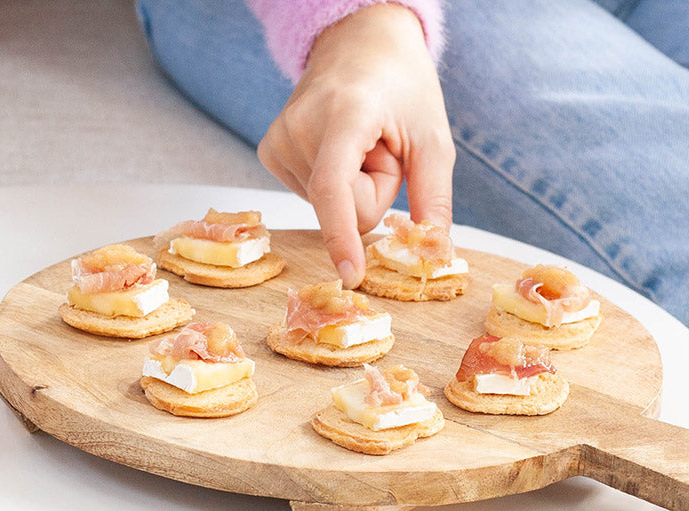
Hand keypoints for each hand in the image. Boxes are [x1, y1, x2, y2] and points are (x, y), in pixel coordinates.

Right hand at [256, 3, 454, 288]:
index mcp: (343, 115)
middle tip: (380, 149)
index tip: (351, 274)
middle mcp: (299, 127)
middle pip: (344, 206)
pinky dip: (333, 181)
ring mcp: (278, 140)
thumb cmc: (401, 86)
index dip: (342, 236)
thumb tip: (433, 255)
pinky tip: (338, 147)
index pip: (334, 189)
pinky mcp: (269, 152)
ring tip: (359, 143)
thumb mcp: (433, 138)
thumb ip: (435, 199)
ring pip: (327, 206)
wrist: (359, 44)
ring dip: (352, 184)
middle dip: (372, 191)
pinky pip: (311, 196)